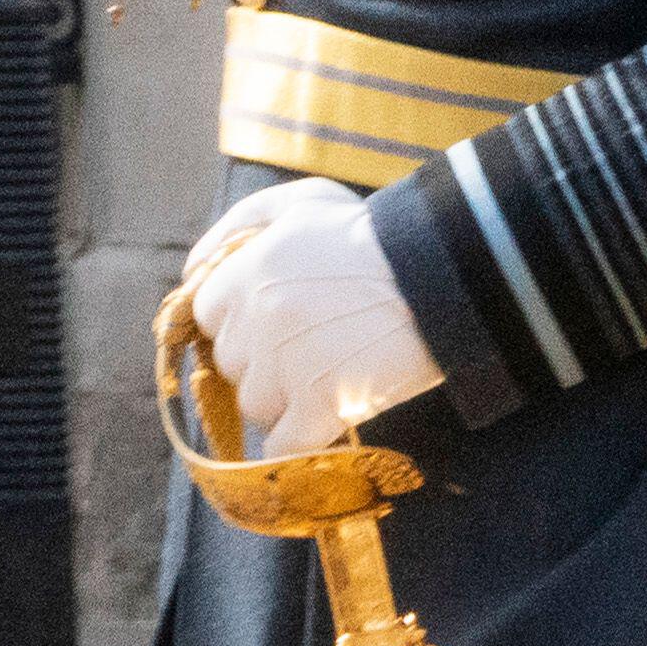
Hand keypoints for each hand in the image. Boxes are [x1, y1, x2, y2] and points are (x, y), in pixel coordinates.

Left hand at [179, 179, 430, 437]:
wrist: (454, 273)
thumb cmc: (382, 233)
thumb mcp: (308, 200)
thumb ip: (242, 220)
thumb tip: (192, 266)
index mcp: (250, 272)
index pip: (209, 314)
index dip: (243, 319)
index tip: (277, 320)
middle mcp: (260, 321)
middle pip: (233, 363)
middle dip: (265, 361)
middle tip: (313, 347)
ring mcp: (289, 367)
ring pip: (257, 405)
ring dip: (285, 400)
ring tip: (331, 380)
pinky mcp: (325, 405)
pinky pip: (285, 445)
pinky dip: (298, 443)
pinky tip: (319, 428)